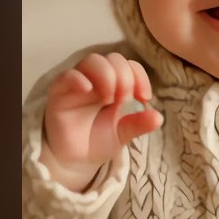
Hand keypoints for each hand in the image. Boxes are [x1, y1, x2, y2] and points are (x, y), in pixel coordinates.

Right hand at [42, 53, 163, 191]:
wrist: (75, 160)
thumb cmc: (98, 140)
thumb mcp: (123, 134)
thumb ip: (138, 124)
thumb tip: (159, 118)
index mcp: (116, 85)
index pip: (130, 65)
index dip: (139, 75)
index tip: (144, 97)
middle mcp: (97, 79)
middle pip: (113, 59)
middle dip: (124, 76)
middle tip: (125, 99)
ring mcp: (78, 84)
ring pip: (92, 61)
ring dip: (106, 74)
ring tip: (109, 98)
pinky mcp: (60, 93)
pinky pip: (67, 76)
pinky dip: (77, 78)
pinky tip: (87, 89)